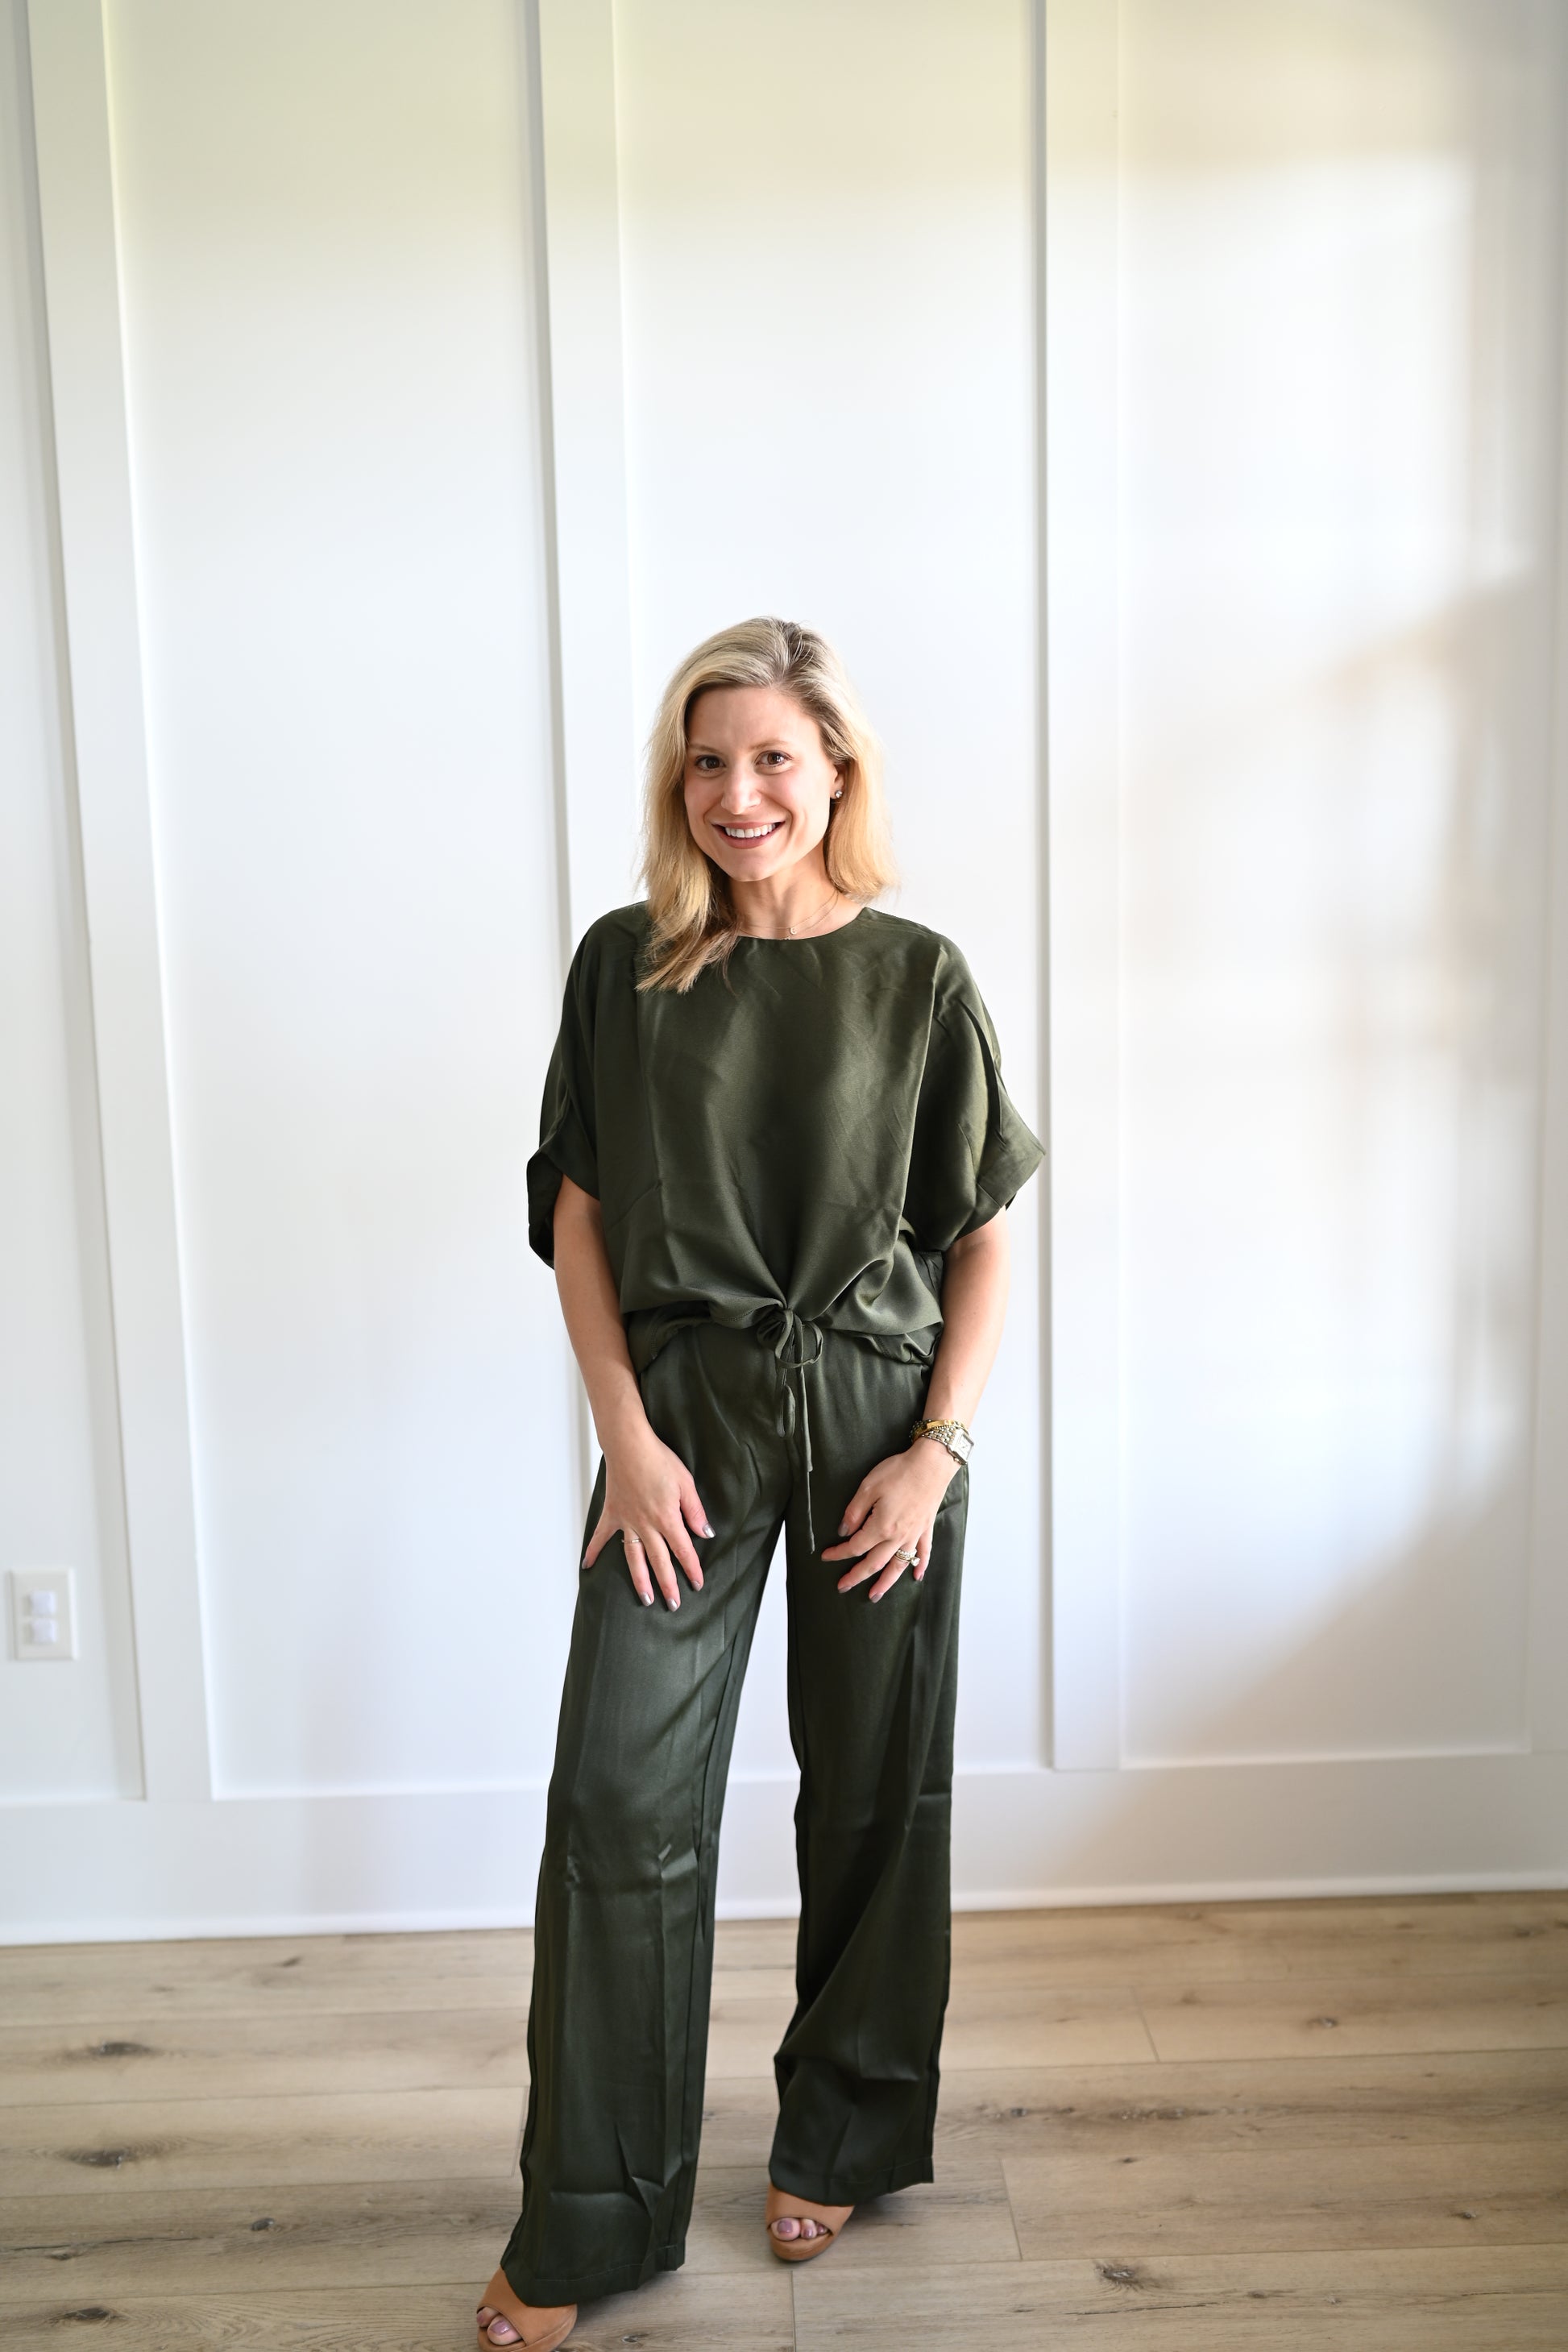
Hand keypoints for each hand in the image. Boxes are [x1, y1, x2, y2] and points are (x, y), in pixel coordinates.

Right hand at [583, 1418, 712, 1608]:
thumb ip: (695, 1511)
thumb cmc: (659, 1460)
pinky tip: (588, 1566)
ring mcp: (627, 1522)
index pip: (683, 1550)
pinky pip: (601, 1536)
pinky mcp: (612, 1513)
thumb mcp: (685, 1483)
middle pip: (659, 1561)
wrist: (629, 1445)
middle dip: (668, 1584)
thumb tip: (705, 1533)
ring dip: (640, 1579)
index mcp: (667, 1518)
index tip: (697, 1584)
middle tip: (673, 1605)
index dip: (692, 1568)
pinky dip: (594, 1551)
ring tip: (645, 1599)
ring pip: (634, 1558)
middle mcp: (646, 1525)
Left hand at [819, 1441, 957, 1599]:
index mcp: (881, 1526)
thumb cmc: (898, 1472)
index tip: (826, 1556)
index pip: (855, 1546)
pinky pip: (924, 1553)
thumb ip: (854, 1512)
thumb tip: (844, 1531)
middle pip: (874, 1563)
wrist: (930, 1464)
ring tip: (875, 1595)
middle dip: (857, 1576)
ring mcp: (914, 1534)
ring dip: (886, 1583)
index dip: (839, 1553)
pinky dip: (920, 1565)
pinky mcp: (926, 1528)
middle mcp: (898, 1536)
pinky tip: (916, 1576)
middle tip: (843, 1587)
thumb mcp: (868, 1487)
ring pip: (898, 1565)